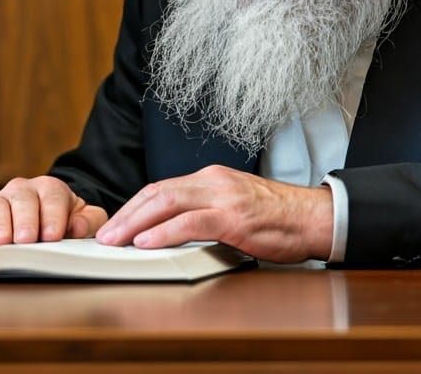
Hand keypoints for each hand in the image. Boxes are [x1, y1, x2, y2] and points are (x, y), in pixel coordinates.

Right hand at [0, 175, 107, 246]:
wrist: (47, 213)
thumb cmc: (66, 218)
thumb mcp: (86, 217)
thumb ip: (89, 220)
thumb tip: (77, 227)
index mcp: (50, 188)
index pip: (52, 198)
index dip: (53, 217)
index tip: (53, 235)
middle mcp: (23, 190)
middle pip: (22, 201)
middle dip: (24, 220)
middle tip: (26, 239)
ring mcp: (1, 201)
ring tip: (1, 242)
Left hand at [94, 165, 333, 262]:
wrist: (315, 217)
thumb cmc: (277, 217)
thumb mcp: (234, 206)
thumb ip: (205, 211)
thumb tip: (172, 230)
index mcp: (210, 178)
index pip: (161, 188)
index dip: (133, 207)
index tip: (116, 225)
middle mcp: (212, 182)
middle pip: (156, 193)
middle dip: (126, 215)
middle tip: (105, 236)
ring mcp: (223, 197)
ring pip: (167, 203)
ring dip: (136, 224)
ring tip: (116, 241)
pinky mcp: (234, 218)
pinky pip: (191, 223)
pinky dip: (164, 232)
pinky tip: (147, 243)